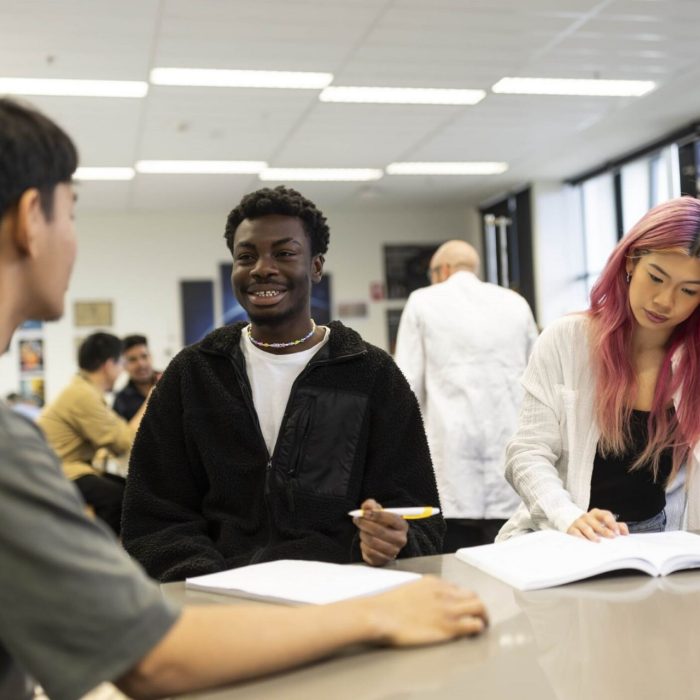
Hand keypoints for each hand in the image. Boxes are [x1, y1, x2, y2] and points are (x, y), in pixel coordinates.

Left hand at [354, 498, 407, 565]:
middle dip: (365, 524)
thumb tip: (367, 506)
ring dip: (363, 534)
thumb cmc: (380, 523)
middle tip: (357, 519)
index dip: (376, 515)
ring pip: (373, 542)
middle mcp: (401, 539)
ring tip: (362, 530)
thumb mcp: (377, 511)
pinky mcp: (383, 560)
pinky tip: (364, 541)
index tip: (365, 513)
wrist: (381, 540)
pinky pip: (369, 552)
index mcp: (402, 525)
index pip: (391, 518)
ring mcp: (393, 551)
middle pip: (380, 531)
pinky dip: (363, 545)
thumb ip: (371, 505)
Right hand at [366, 576, 487, 645]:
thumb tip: (425, 603)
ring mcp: (448, 609)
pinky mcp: (449, 626)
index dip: (462, 599)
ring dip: (483, 616)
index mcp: (433, 583)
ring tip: (482, 625)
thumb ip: (422, 594)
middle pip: (473, 596)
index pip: (458, 588)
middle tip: (477, 617)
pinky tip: (474, 633)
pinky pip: (474, 624)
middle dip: (477, 606)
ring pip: (480, 608)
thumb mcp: (408, 590)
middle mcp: (444, 593)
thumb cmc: (387, 606)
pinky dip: (478, 628)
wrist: (381, 614)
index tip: (461, 607)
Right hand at [567, 508, 628, 541]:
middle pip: (596, 522)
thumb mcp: (605, 524)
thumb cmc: (594, 526)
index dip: (612, 523)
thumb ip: (617, 526)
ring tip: (598, 541)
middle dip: (604, 530)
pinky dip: (581, 538)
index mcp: (597, 514)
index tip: (617, 532)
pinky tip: (586, 543)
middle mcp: (587, 516)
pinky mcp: (571, 529)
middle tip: (611, 536)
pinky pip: (576, 533)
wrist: (576, 526)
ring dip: (593, 534)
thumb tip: (625, 532)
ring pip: (586, 527)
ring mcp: (579, 522)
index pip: (606, 515)